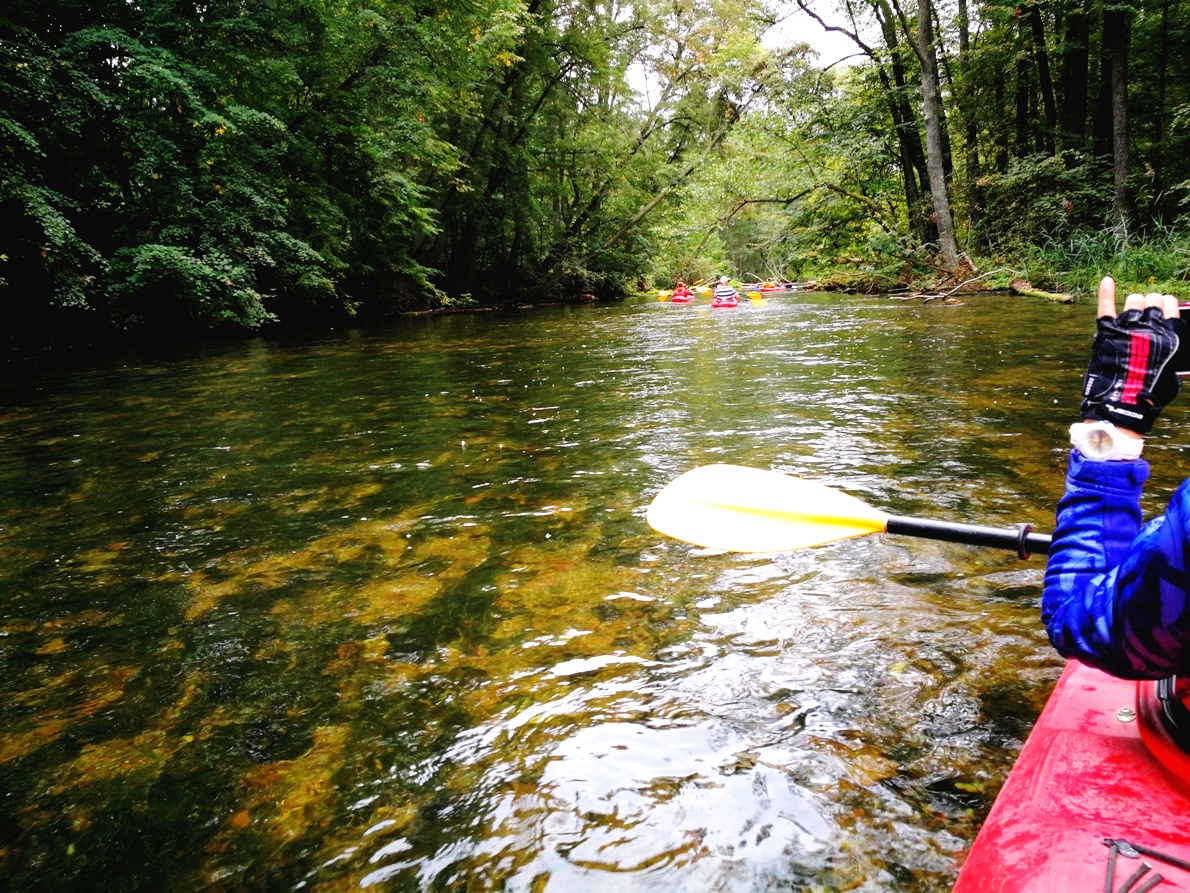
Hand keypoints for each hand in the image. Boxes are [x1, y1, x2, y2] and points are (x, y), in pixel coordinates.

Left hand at [1079, 276, 1181, 433]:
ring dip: (1133, 304)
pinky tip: (1107, 280)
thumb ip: (1174, 357)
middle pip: (1151, 300)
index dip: (1165, 306)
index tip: (1161, 310)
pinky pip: (1106, 305)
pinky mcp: (1107, 331)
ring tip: (1130, 314)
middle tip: (1143, 317)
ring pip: (1133, 300)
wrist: (1123, 404)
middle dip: (1149, 305)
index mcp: (1169, 335)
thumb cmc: (1150, 393)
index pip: (1170, 306)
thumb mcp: (1172, 374)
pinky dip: (1106, 292)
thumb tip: (1173, 351)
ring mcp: (1127, 327)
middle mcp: (1150, 327)